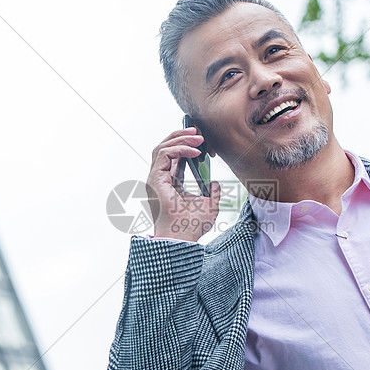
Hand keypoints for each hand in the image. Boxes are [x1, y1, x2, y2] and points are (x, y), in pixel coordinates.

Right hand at [147, 127, 220, 241]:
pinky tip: (195, 151)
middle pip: (165, 148)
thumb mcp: (209, 206)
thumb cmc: (191, 227)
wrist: (183, 237)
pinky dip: (179, 148)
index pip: (174, 157)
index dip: (186, 145)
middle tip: (198, 131)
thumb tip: (215, 184)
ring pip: (162, 147)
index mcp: (170, 184)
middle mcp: (160, 179)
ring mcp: (155, 178)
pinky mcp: (155, 179)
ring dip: (180, 138)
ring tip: (198, 137)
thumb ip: (212, 193)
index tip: (202, 140)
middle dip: (181, 135)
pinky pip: (164, 154)